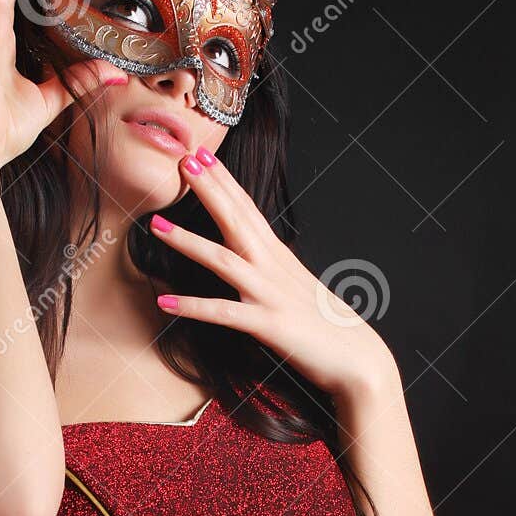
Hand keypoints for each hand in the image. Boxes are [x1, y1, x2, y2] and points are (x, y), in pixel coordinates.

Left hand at [148, 147, 391, 401]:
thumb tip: (257, 259)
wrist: (359, 361)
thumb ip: (274, 271)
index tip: (203, 155)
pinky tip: (165, 303)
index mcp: (280, 257)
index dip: (225, 181)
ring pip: (223, 259)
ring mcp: (270, 294)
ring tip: (156, 225)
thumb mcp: (297, 288)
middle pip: (236, 220)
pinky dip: (193, 307)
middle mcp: (273, 268)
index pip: (249, 209)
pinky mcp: (268, 325)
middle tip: (182, 160)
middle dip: (209, 190)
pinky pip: (223, 313)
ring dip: (188, 241)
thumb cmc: (328, 328)